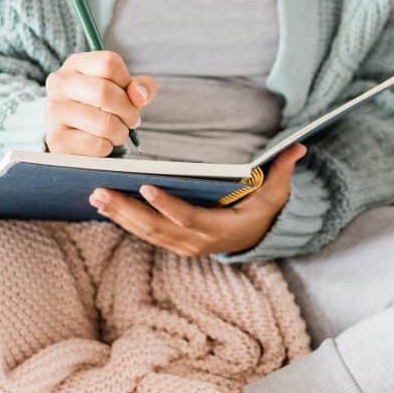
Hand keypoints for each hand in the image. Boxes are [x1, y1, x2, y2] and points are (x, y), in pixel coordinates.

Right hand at [44, 51, 157, 155]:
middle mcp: (59, 83)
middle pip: (104, 92)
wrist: (72, 135)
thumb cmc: (101, 107)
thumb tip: (140, 95)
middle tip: (132, 120)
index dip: (127, 82)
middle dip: (128, 111)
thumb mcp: (122, 89)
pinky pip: (98, 145)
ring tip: (117, 132)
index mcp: (75, 64)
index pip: (109, 63)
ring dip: (121, 132)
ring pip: (104, 122)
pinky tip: (100, 142)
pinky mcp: (56, 140)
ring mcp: (54, 112)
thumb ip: (140, 87)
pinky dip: (108, 147)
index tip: (128, 95)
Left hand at [88, 143, 306, 255]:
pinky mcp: (172, 242)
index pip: (188, 219)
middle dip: (127, 211)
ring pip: (145, 233)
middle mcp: (197, 242)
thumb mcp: (277, 192)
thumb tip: (298, 147)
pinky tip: (105, 205)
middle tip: (100, 192)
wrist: (256, 237)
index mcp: (220, 229)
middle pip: (156, 228)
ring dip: (119, 215)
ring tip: (95, 196)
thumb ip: (282, 170)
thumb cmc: (263, 210)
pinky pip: (144, 233)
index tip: (147, 187)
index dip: (167, 206)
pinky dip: (124, 220)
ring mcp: (183, 245)